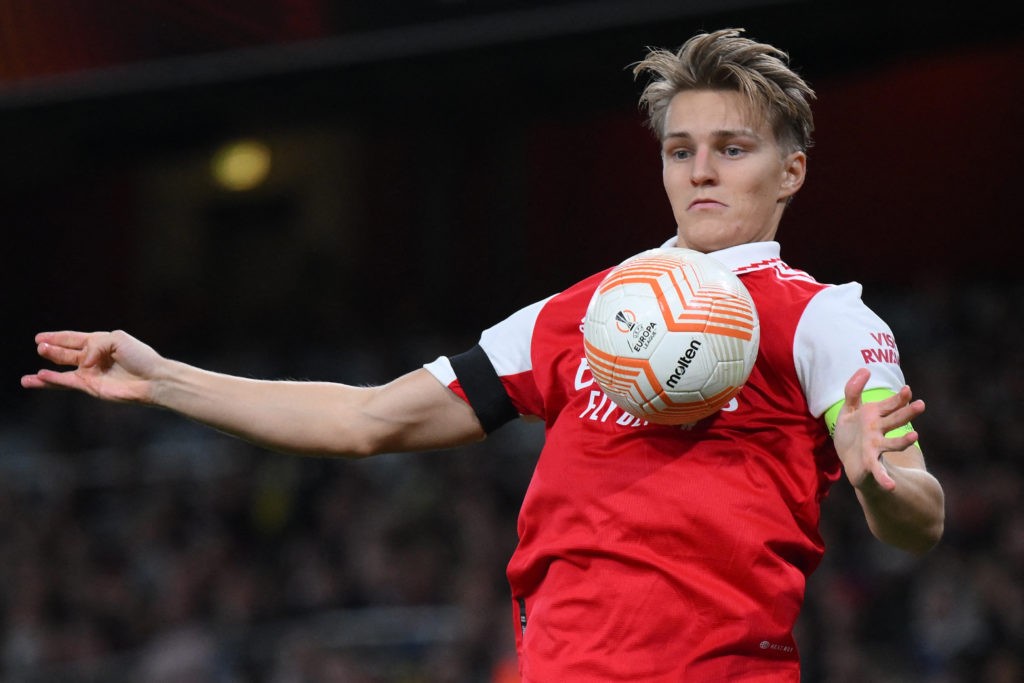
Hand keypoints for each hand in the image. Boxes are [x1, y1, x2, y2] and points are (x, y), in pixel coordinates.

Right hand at [21, 330, 162, 403]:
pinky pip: (68, 382)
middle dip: (52, 350)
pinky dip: (53, 380)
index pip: (74, 339)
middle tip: (40, 346)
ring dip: (46, 371)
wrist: (153, 379)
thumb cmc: (140, 357)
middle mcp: (94, 358)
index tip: (40, 337)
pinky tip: (40, 377)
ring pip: (62, 371)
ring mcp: (91, 374)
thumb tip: (82, 362)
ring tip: (28, 376)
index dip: (57, 337)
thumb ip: (94, 344)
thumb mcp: (117, 338)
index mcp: (101, 343)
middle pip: (66, 354)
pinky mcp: (91, 387)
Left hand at [832, 368, 924, 492]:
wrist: (848, 460)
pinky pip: (878, 472)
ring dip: (903, 441)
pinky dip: (885, 479)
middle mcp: (879, 432)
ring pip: (892, 444)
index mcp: (875, 417)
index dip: (899, 398)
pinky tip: (891, 486)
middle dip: (907, 413)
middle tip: (921, 404)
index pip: (891, 405)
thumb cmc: (852, 434)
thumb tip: (865, 369)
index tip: (907, 390)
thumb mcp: (849, 410)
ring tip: (915, 436)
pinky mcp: (869, 464)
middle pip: (895, 421)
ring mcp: (876, 448)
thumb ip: (854, 390)